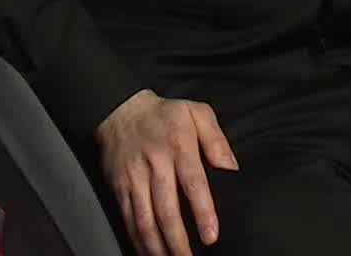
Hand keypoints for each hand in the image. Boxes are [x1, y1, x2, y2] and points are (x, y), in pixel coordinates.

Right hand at [97, 90, 238, 254]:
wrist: (119, 109)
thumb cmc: (164, 114)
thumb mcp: (195, 112)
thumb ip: (216, 138)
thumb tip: (231, 166)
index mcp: (178, 146)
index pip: (192, 183)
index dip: (202, 212)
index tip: (210, 236)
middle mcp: (155, 165)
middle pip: (166, 209)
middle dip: (178, 240)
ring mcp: (134, 177)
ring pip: (144, 218)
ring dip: (157, 246)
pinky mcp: (119, 186)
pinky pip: (128, 217)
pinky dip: (137, 239)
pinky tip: (148, 253)